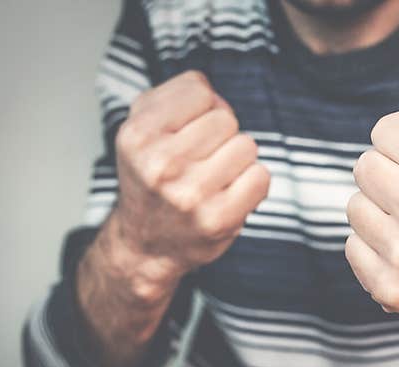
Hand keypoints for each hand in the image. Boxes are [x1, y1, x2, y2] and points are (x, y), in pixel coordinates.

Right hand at [109, 70, 269, 301]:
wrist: (146, 245)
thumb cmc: (152, 181)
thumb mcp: (142, 131)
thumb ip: (173, 97)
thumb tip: (213, 92)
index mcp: (137, 136)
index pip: (199, 90)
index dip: (201, 107)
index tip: (189, 130)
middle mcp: (161, 164)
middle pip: (225, 118)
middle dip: (220, 135)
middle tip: (201, 160)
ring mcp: (191, 194)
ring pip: (246, 145)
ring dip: (237, 159)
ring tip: (214, 177)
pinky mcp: (219, 219)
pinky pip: (260, 176)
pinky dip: (252, 182)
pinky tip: (231, 193)